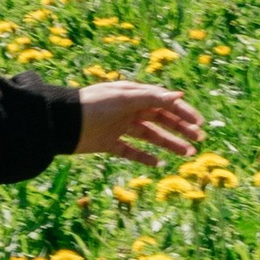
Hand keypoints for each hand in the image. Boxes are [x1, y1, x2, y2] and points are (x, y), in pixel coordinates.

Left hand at [75, 80, 202, 167]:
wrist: (61, 123)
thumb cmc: (92, 105)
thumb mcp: (123, 99)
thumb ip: (151, 98)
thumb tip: (179, 96)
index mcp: (133, 95)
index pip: (164, 102)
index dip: (182, 112)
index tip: (199, 124)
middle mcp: (128, 110)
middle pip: (160, 120)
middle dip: (181, 129)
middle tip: (198, 141)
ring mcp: (119, 127)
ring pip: (150, 136)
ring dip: (169, 144)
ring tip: (187, 154)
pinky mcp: (109, 143)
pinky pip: (131, 151)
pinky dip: (144, 157)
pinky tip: (159, 164)